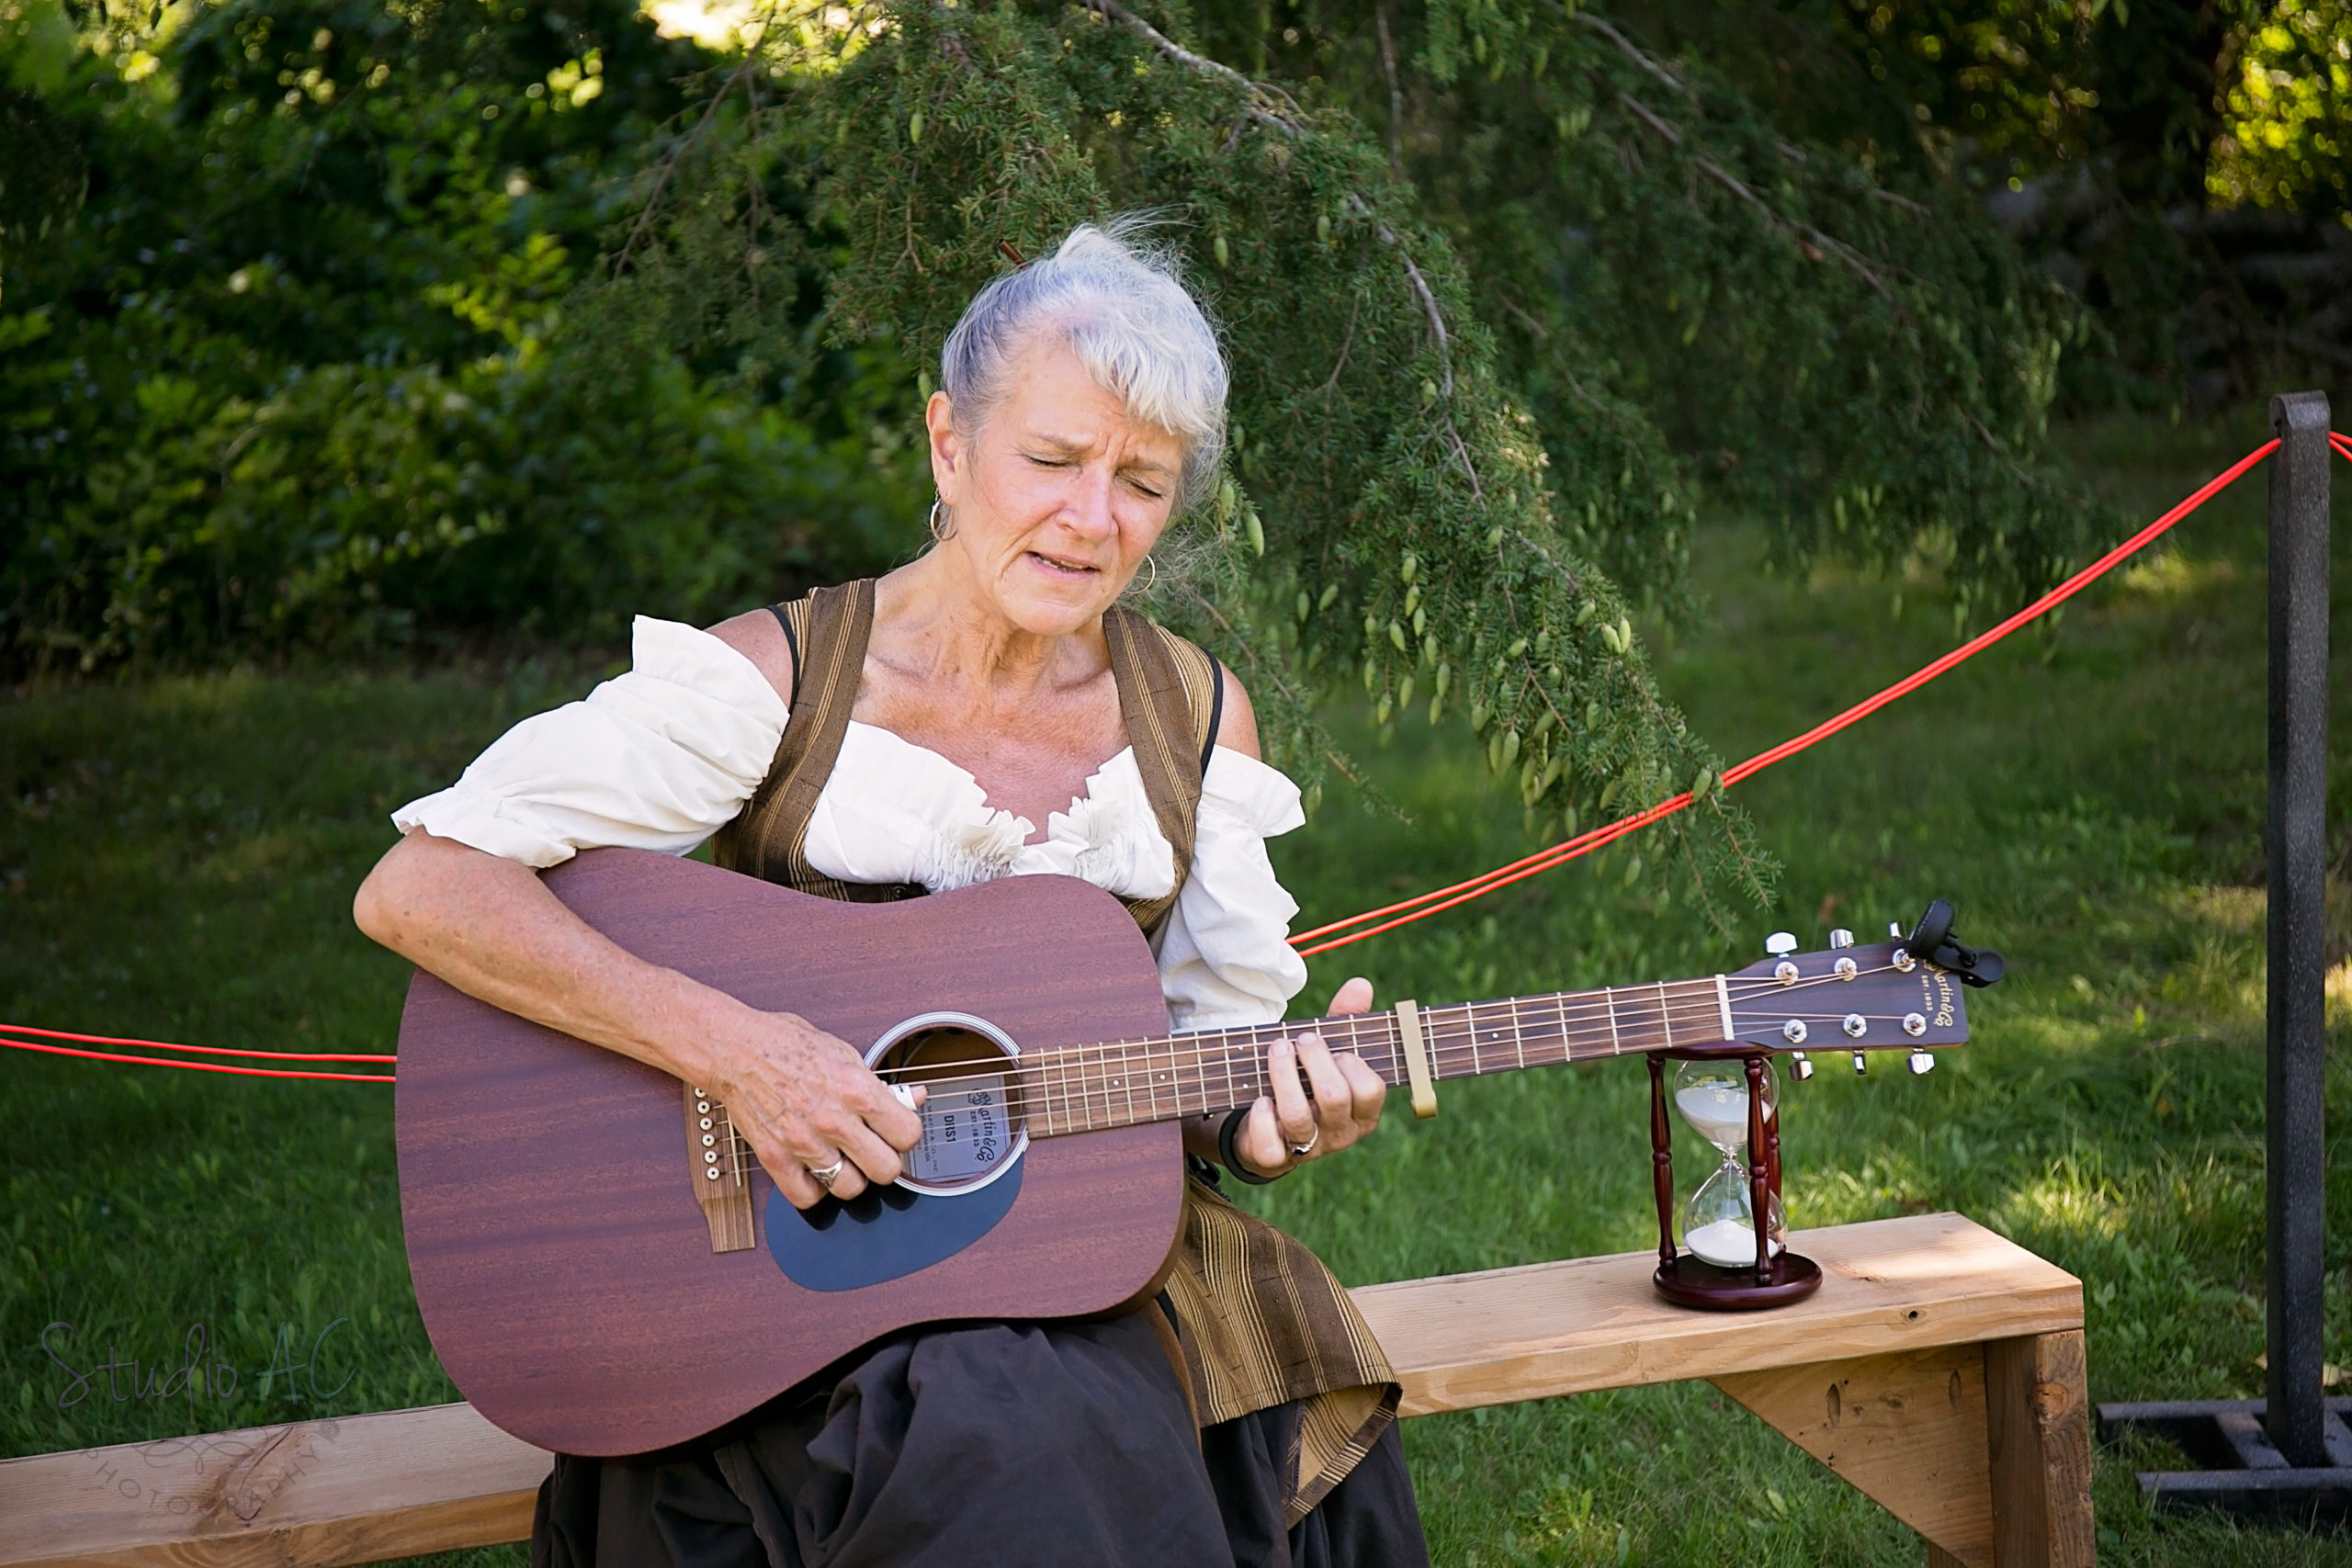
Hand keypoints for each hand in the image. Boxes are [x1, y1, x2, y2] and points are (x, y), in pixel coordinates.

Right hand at [701, 1009, 925, 1209]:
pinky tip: (815, 1169)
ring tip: (843, 1158)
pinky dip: (815, 1189)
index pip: (908, 1135)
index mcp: (856, 1090)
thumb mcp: (844, 1052)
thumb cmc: (786, 1044)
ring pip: (851, 1188)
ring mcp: (804, 1143)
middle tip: (873, 1148)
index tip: (897, 1131)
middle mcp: (833, 1120)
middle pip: (886, 1170)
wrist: (736, 1050)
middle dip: (884, 1160)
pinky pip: (808, 1198)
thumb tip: (914, 1099)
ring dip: (851, 1176)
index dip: (905, 1134)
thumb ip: (880, 1084)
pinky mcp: (776, 1158)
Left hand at [1230, 976, 1385, 1179]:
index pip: (1370, 1090)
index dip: (1351, 1063)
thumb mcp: (1329, 1052)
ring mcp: (1307, 1149)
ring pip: (1298, 1116)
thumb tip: (1361, 984)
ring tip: (1276, 1050)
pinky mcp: (1273, 1159)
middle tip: (1301, 1039)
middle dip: (1315, 1060)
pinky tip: (1260, 1099)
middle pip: (1334, 1097)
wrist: (1271, 1128)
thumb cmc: (1309, 1081)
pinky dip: (1262, 1120)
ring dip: (1283, 1075)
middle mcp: (1339, 1134)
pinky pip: (1271, 1148)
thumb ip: (1346, 1020)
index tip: (1336, 1048)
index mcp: (1362, 1112)